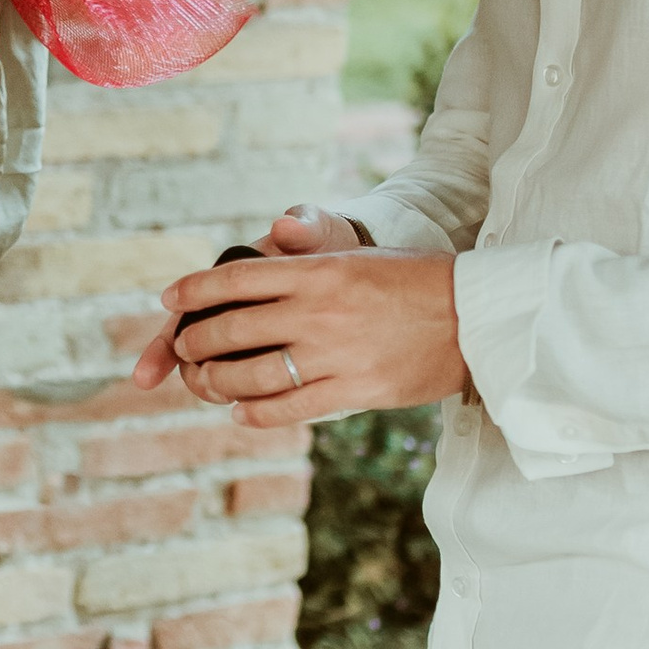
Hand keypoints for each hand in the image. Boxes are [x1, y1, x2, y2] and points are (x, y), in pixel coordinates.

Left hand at [131, 205, 463, 428]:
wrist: (477, 316)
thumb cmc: (420, 280)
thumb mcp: (360, 255)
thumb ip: (311, 254)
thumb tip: (272, 236)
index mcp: (320, 270)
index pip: (237, 277)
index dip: (195, 289)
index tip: (170, 300)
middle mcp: (319, 310)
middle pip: (232, 327)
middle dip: (195, 340)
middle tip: (183, 348)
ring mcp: (334, 353)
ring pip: (251, 373)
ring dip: (216, 380)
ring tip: (204, 381)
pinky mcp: (354, 389)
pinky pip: (289, 407)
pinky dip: (256, 412)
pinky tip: (241, 413)